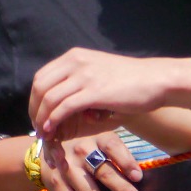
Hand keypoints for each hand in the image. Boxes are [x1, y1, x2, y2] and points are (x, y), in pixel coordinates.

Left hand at [28, 48, 176, 138]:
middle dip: (34, 109)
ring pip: (50, 98)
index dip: (34, 98)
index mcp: (74, 56)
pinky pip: (64, 107)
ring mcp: (85, 75)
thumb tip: (64, 104)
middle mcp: (76, 61)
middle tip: (37, 128)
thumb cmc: (130, 80)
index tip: (37, 115)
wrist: (156, 79)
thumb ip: (80, 81)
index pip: (42, 76)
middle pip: (40, 86)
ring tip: (43, 134)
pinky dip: (54, 120)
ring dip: (41, 118)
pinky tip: (52, 131)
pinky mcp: (94, 91)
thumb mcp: (98, 72)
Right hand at [39, 132, 143, 190]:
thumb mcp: (99, 135)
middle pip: (103, 172)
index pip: (112, 147)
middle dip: (122, 190)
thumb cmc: (84, 140)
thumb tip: (139, 174)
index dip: (126, 161)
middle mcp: (81, 151)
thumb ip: (116, 150)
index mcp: (95, 137)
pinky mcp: (56, 182)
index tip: (138, 177)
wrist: (48, 138)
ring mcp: (66, 167)